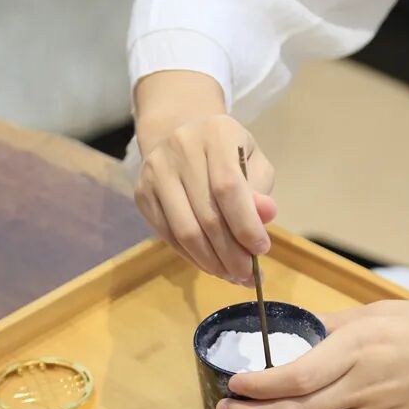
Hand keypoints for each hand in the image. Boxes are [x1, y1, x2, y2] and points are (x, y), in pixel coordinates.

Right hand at [133, 71, 276, 284]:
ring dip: (212, 262)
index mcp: (216, 133)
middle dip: (231, 253)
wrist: (184, 140)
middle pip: (207, 215)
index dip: (246, 225)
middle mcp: (180, 147)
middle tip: (249, 275)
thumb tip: (266, 216)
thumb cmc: (229, 155)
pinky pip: (169, 236)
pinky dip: (193, 257)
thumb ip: (260, 190)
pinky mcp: (141, 193)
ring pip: (185, 231)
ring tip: (232, 275)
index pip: (228, 187)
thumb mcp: (253, 164)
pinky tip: (212, 265)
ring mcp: (155, 171)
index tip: (262, 249)